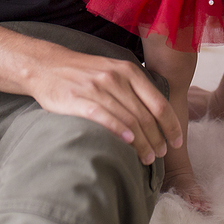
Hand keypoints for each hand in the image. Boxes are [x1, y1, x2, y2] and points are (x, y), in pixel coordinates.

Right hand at [28, 46, 183, 165]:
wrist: (47, 66)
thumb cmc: (84, 73)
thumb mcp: (114, 71)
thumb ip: (134, 89)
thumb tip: (158, 116)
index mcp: (129, 71)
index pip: (158, 102)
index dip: (171, 125)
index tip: (176, 141)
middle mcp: (116, 78)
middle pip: (145, 115)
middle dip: (157, 139)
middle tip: (160, 155)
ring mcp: (97, 88)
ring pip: (129, 120)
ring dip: (142, 143)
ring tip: (147, 158)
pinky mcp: (79, 99)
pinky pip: (104, 117)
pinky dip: (119, 131)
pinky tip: (128, 143)